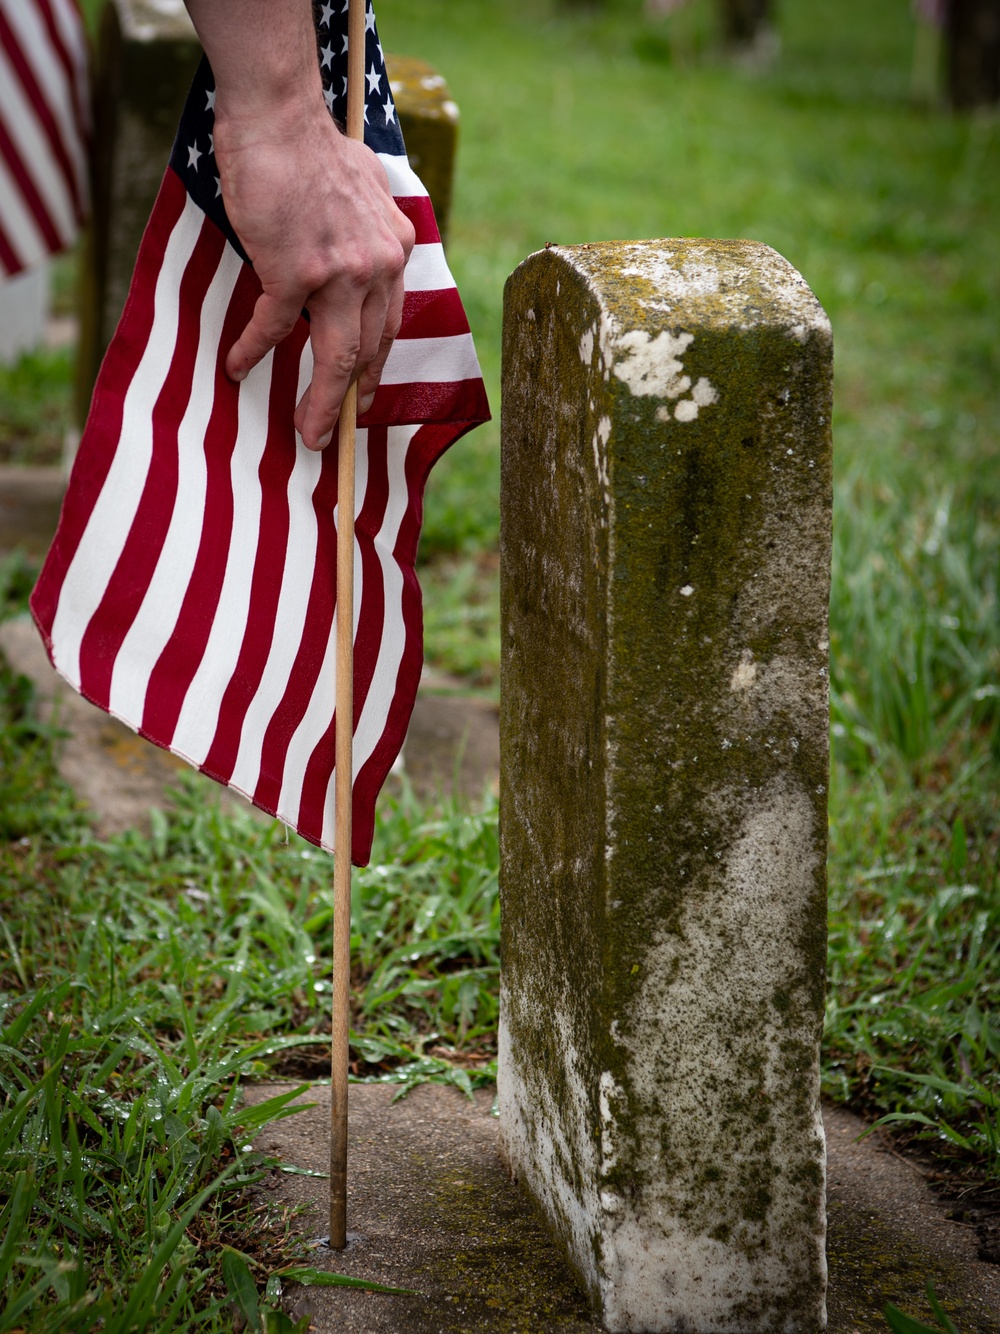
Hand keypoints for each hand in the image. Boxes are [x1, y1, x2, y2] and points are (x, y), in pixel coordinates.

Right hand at [214, 102, 414, 448]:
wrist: (279, 115)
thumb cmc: (310, 146)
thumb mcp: (364, 188)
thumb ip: (369, 228)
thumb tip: (360, 249)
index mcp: (396, 249)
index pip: (389, 323)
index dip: (376, 366)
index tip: (365, 395)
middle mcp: (378, 266)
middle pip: (367, 352)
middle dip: (351, 399)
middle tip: (338, 432)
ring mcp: (340, 272)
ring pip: (336, 357)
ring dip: (322, 403)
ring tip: (311, 435)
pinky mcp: (297, 272)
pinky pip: (275, 327)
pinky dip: (253, 349)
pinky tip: (236, 366)